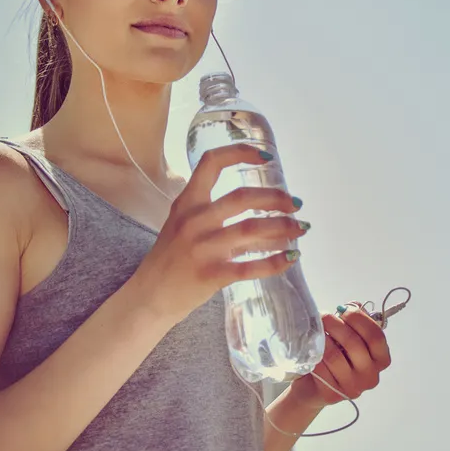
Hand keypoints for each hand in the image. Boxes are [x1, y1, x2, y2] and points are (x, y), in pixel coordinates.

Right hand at [135, 143, 306, 323]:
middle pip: (242, 198)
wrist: (148, 297)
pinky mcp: (210, 275)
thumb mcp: (182, 225)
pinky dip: (275, 262)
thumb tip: (260, 208)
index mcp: (186, 202)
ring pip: (251, 230)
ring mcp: (202, 248)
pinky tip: (291, 257)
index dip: (240, 153)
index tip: (265, 156)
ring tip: (300, 228)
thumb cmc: (170, 258)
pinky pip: (250, 267)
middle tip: (295, 203)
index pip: (211, 163)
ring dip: (282, 227)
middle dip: (275, 198)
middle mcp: (194, 221)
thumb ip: (212, 212)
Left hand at [289, 306, 392, 408]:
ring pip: (334, 356)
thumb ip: (355, 321)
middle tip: (324, 316)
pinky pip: (321, 368)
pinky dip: (313, 356)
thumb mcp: (349, 337)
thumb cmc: (335, 354)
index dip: (360, 319)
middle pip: (354, 344)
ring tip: (315, 332)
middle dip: (335, 325)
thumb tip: (352, 305)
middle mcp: (371, 376)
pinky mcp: (333, 395)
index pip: (376, 337)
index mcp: (380, 359)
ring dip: (322, 339)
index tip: (344, 310)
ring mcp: (353, 388)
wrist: (313, 386)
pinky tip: (310, 351)